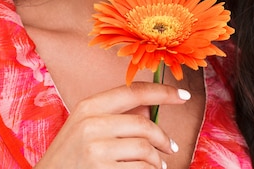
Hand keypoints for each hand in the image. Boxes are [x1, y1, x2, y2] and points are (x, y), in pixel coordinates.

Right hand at [35, 82, 189, 168]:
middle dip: (163, 138)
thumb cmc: (69, 157)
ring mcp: (96, 149)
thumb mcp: (84, 128)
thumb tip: (151, 109)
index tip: (184, 95)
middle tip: (171, 148)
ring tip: (156, 166)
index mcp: (88, 106)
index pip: (133, 92)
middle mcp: (91, 124)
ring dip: (156, 161)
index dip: (162, 92)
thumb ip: (114, 116)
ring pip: (145, 149)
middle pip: (144, 124)